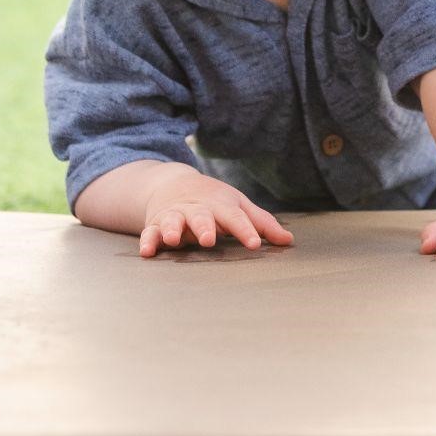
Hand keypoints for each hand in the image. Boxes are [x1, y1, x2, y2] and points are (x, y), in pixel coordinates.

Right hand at [140, 171, 292, 257]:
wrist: (174, 183)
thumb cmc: (214, 200)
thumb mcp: (238, 206)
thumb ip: (261, 224)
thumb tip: (288, 242)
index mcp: (220, 205)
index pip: (235, 217)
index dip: (245, 230)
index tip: (254, 244)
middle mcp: (197, 209)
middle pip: (201, 215)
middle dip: (204, 226)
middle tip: (209, 239)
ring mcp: (175, 216)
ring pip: (173, 220)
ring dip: (172, 228)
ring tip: (174, 239)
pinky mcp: (156, 224)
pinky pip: (150, 232)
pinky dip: (147, 241)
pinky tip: (147, 252)